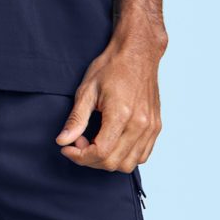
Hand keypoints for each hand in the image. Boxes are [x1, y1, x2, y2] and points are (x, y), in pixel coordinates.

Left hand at [54, 30, 163, 171]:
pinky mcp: (156, 127)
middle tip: (79, 141)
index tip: (68, 148)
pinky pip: (142, 156)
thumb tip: (63, 141)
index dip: (79, 156)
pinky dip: (124, 157)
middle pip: (113, 163)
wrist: (138, 54)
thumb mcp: (86, 91)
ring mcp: (151, 128)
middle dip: (90, 159)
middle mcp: (140, 125)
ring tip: (94, 141)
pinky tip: (111, 142)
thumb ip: (76, 119)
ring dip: (107, 161)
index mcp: (121, 114)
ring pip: (129, 164)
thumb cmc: (111, 68)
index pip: (100, 153)